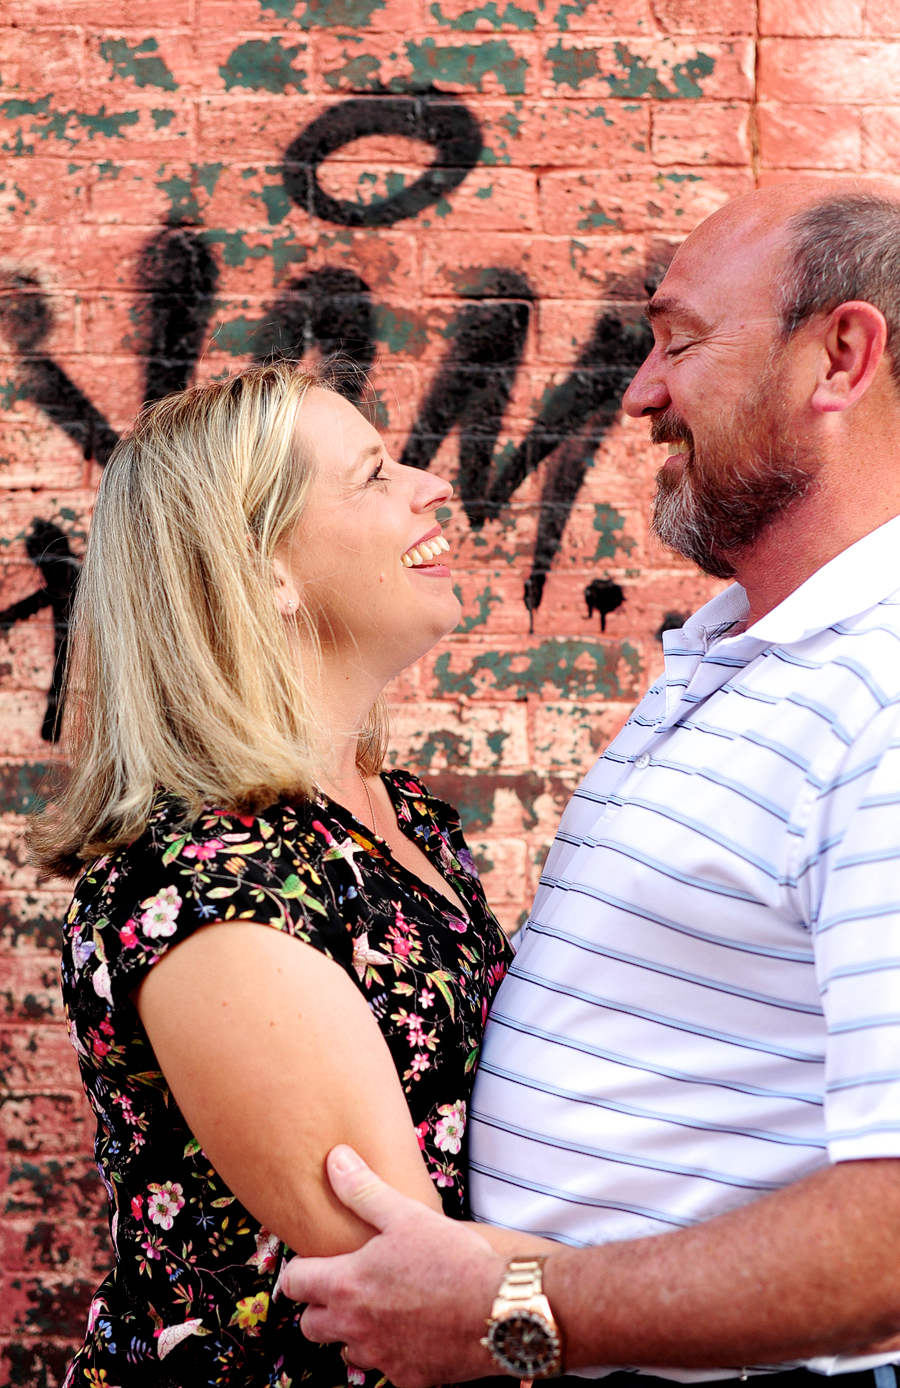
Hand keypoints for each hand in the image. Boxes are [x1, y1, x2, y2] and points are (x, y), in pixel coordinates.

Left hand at [280, 1145, 504, 1386]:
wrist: (499, 1310)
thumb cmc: (452, 1258)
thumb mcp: (406, 1214)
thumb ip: (363, 1190)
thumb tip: (335, 1159)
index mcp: (347, 1285)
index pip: (294, 1284)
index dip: (301, 1271)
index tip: (315, 1263)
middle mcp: (355, 1327)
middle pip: (309, 1326)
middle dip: (320, 1306)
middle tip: (347, 1285)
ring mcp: (380, 1356)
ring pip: (345, 1350)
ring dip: (354, 1332)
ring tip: (382, 1307)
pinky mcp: (407, 1377)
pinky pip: (383, 1367)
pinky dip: (390, 1351)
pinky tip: (413, 1329)